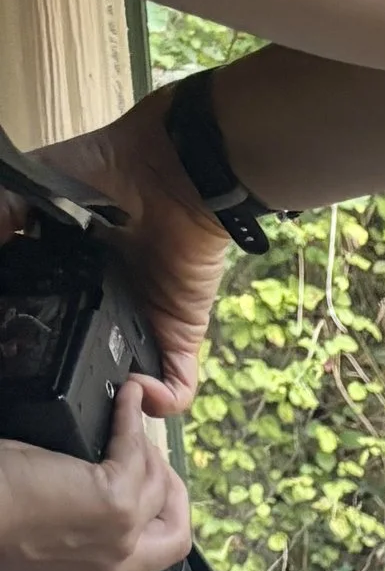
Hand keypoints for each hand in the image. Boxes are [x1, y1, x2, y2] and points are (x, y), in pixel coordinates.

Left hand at [0, 387, 219, 570]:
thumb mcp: (35, 552)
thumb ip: (71, 547)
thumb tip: (86, 514)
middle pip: (175, 547)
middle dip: (176, 506)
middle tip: (160, 473)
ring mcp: (120, 539)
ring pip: (161, 494)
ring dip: (151, 455)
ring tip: (127, 423)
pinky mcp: (116, 500)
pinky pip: (139, 453)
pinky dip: (133, 421)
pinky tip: (129, 400)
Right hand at [4, 97, 234, 417]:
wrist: (173, 168)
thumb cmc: (110, 167)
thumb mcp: (38, 188)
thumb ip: (5, 212)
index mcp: (77, 275)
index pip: (54, 320)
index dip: (35, 338)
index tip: (15, 353)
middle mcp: (110, 306)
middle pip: (90, 361)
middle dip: (75, 385)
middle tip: (49, 393)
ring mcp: (147, 325)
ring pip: (129, 385)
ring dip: (114, 401)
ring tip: (91, 404)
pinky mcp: (181, 333)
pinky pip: (177, 388)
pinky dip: (162, 402)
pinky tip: (138, 391)